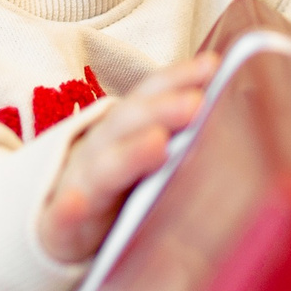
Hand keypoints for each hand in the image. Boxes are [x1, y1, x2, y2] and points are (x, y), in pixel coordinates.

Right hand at [36, 54, 217, 262]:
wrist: (56, 225)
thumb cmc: (114, 186)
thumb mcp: (143, 156)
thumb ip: (179, 137)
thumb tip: (234, 115)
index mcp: (122, 129)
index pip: (149, 95)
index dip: (177, 78)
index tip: (212, 66)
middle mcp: (101, 148)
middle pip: (129, 123)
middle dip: (162, 109)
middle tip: (196, 104)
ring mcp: (80, 184)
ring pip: (104, 166)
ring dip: (130, 153)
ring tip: (158, 143)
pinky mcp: (60, 224)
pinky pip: (62, 215)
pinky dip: (68, 208)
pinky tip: (74, 202)